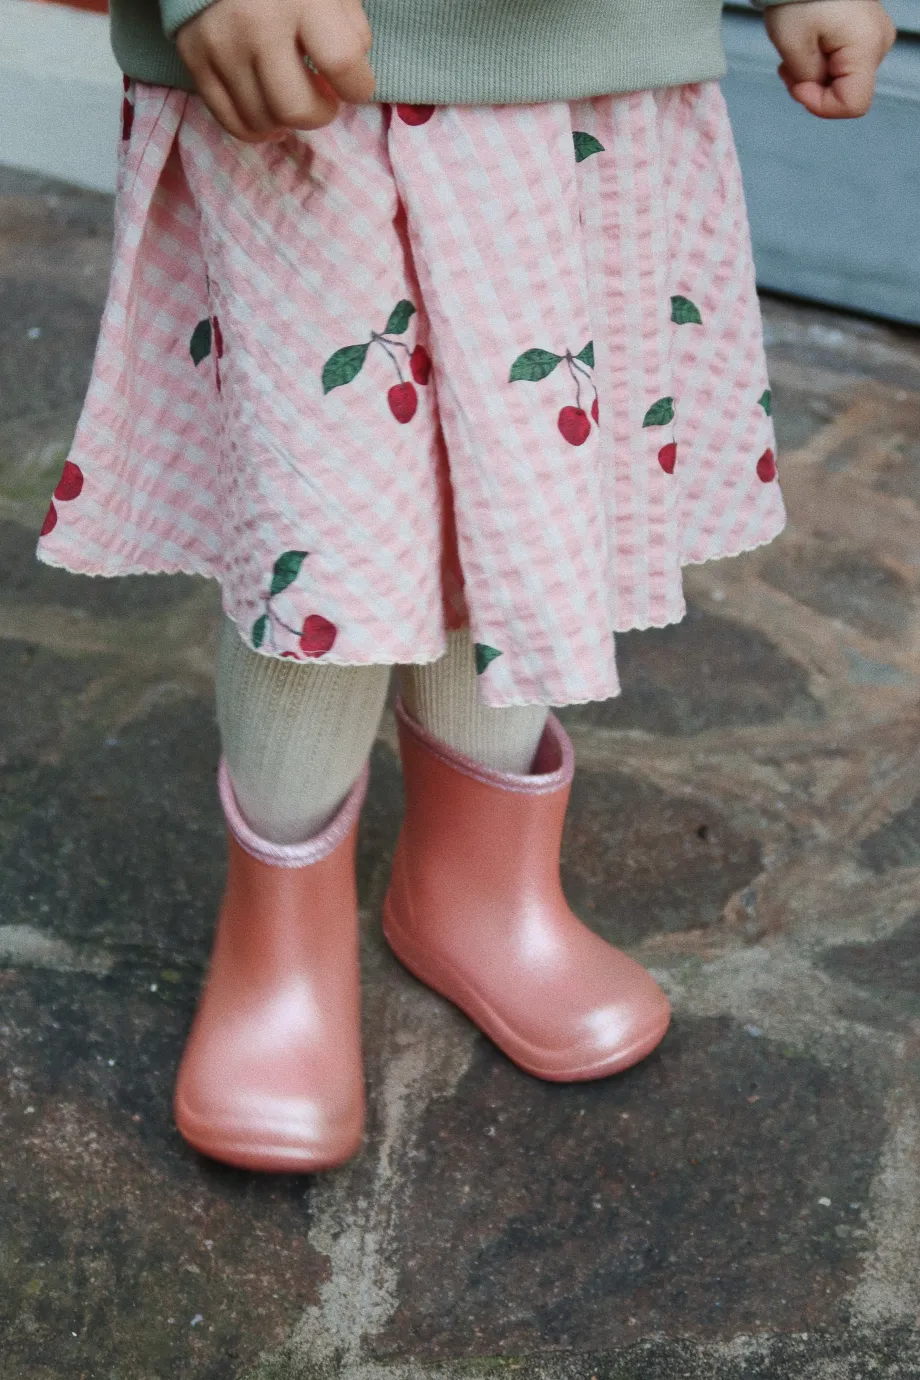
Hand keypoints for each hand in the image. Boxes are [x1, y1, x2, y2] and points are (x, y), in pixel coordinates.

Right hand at [176, 0, 374, 141]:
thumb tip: (348, 78)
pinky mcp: (194, 56)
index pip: (342, 63)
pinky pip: (231, 121)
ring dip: (287, 121)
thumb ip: (351, 28)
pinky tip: (271, 117)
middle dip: (320, 114)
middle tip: (323, 99)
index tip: (356, 86)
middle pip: (296, 109)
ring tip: (293, 98)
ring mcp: (221, 43)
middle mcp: (257, 23)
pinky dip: (257, 128)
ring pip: (264, 120)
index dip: (359, 87)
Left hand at [765, 0, 895, 116]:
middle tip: (788, 68)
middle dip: (813, 88)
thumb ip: (808, 80)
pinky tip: (806, 48)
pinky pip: (842, 63)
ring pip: (842, 80)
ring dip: (814, 76)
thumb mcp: (793, 46)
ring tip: (795, 54)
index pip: (854, 104)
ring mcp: (874, 38)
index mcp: (867, 46)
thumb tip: (816, 91)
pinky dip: (819, 63)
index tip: (798, 87)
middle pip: (846, 92)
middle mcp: (879, 43)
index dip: (821, 105)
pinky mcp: (865, 34)